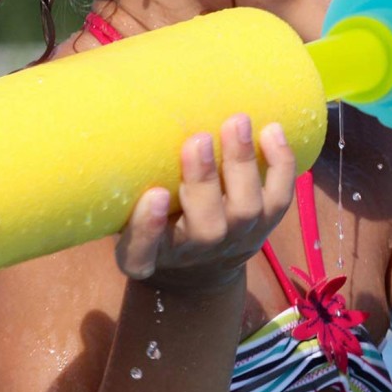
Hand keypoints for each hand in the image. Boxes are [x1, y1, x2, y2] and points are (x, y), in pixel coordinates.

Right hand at [115, 116, 295, 286]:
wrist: (199, 269)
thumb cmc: (155, 226)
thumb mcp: (125, 218)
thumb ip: (120, 188)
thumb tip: (110, 124)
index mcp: (150, 255)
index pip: (141, 251)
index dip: (148, 227)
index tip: (154, 195)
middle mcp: (195, 251)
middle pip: (206, 228)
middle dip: (203, 182)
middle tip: (198, 139)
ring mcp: (235, 240)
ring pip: (246, 211)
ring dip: (243, 165)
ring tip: (237, 122)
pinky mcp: (265, 225)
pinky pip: (279, 199)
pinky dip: (280, 166)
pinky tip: (273, 130)